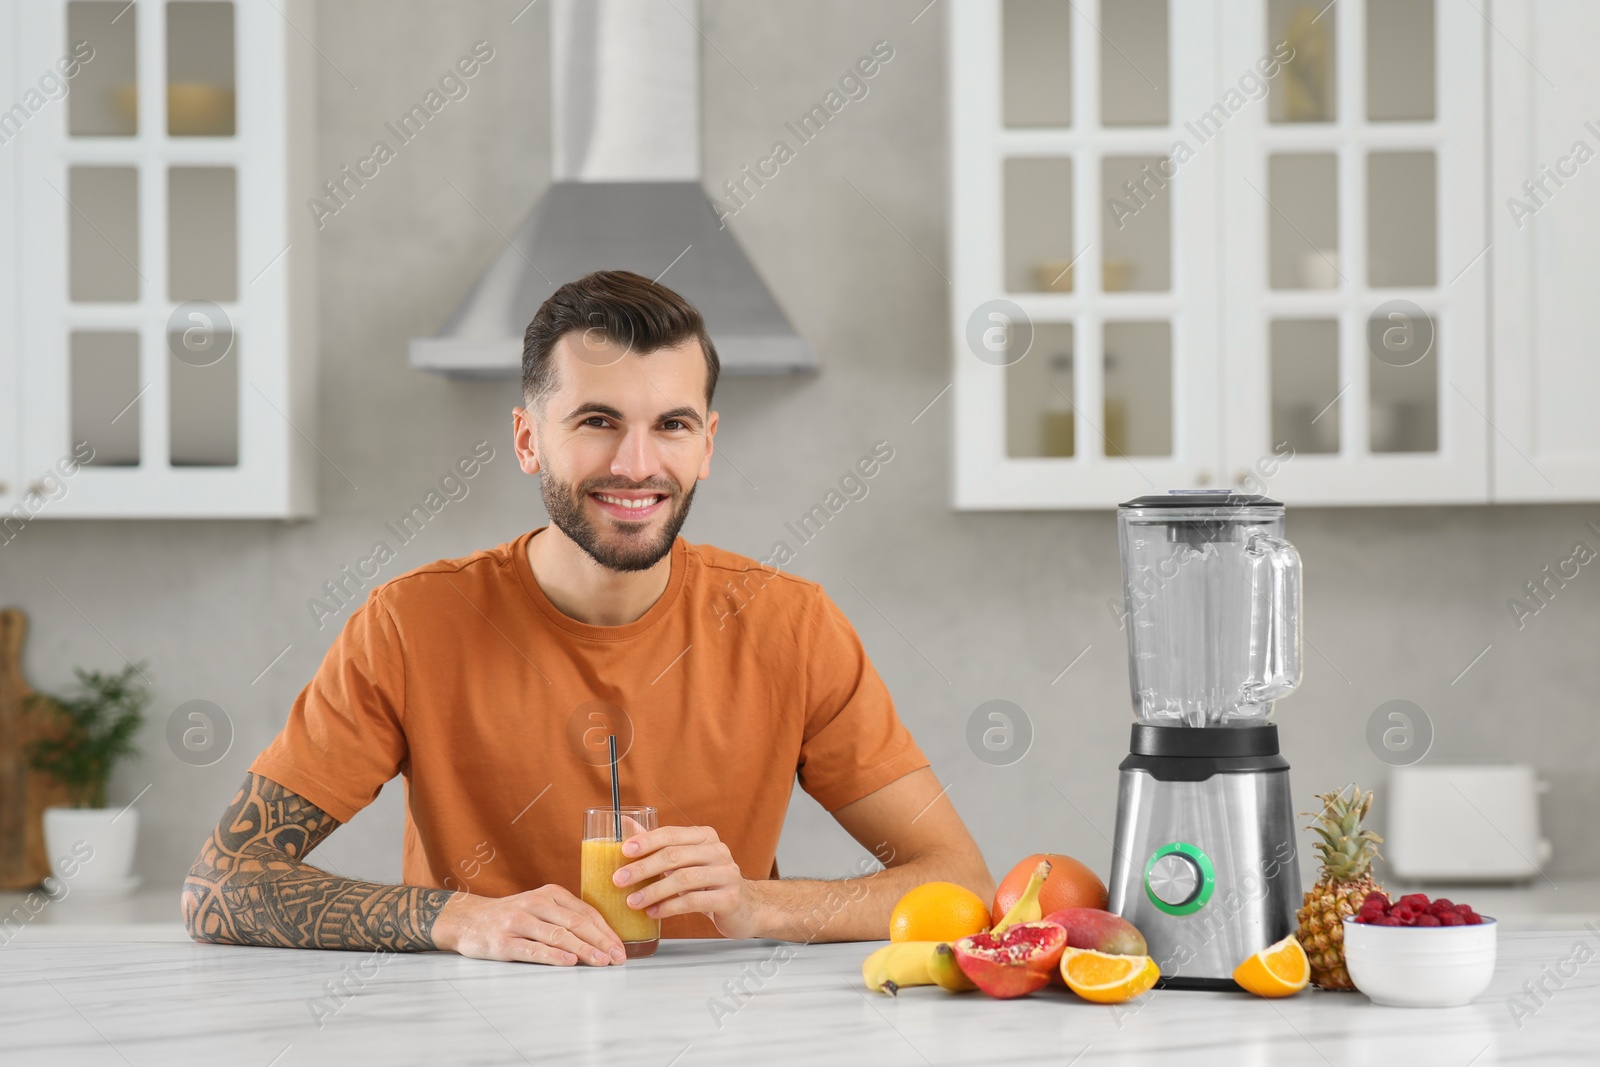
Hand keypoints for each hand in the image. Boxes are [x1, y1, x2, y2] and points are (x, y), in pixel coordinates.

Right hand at [432, 885, 627, 965]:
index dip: (606, 931)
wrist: (466, 919)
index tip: (621, 948)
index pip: (585, 912)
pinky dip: (553, 955)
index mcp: (550, 893)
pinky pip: (532, 948)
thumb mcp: (539, 907)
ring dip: (584, 949)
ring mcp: (518, 922)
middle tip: (617, 957)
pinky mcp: (502, 941)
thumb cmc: (511, 917)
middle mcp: (535, 903)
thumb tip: (601, 938)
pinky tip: (569, 961)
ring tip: (601, 961)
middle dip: (601, 941)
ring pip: (558, 935)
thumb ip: (565, 917)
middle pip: (576, 922)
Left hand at [613, 825, 763, 938]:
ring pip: (683, 879)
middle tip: (619, 880)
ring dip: (653, 891)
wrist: (746, 908)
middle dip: (643, 868)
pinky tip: (654, 912)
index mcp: (705, 837)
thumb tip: (627, 823)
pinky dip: (669, 907)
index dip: (647, 841)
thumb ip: (658, 845)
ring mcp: (726, 873)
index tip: (624, 851)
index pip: (671, 834)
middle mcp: (718, 851)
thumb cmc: (709, 883)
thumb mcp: (685, 861)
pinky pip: (694, 901)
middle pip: (674, 855)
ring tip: (632, 902)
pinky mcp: (729, 898)